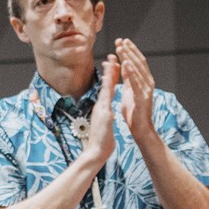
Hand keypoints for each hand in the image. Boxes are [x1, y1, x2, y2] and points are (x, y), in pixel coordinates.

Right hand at [81, 55, 120, 169]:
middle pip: (106, 85)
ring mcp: (101, 108)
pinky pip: (107, 97)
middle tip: (111, 56)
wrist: (95, 152)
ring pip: (106, 87)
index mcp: (103, 109)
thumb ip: (105, 117)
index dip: (111, 77)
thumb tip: (106, 114)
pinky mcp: (103, 113)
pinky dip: (109, 86)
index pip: (108, 90)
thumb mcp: (104, 125)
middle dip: (109, 70)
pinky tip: (111, 78)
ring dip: (109, 73)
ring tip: (112, 60)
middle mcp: (101, 106)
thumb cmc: (101, 142)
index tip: (113, 65)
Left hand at [113, 39, 154, 143]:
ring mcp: (146, 90)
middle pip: (138, 63)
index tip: (121, 41)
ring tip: (121, 48)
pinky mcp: (143, 98)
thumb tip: (120, 64)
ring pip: (138, 70)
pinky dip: (131, 72)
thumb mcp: (128, 91)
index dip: (129, 51)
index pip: (136, 62)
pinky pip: (136, 83)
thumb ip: (126, 78)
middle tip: (120, 40)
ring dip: (129, 57)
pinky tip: (126, 63)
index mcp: (143, 81)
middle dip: (129, 50)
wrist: (140, 129)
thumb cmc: (133, 112)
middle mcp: (147, 83)